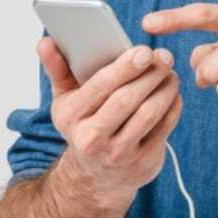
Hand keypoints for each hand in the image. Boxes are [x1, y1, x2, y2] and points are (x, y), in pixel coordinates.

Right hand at [36, 37, 182, 210]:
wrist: (96, 175)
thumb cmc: (83, 125)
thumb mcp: (65, 99)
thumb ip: (57, 68)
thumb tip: (44, 41)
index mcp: (70, 117)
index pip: (100, 87)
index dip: (124, 67)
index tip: (143, 50)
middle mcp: (92, 138)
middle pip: (126, 100)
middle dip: (149, 75)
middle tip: (164, 56)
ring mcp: (119, 154)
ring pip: (148, 114)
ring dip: (164, 89)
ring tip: (170, 72)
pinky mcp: (143, 162)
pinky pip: (164, 128)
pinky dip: (173, 106)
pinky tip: (173, 92)